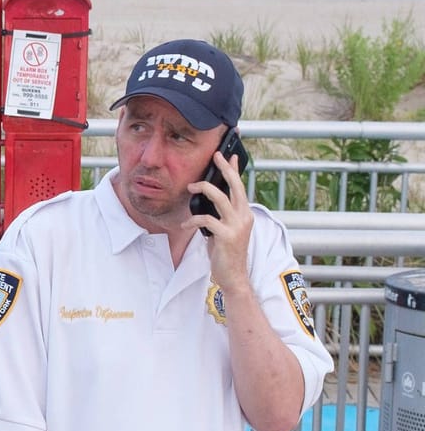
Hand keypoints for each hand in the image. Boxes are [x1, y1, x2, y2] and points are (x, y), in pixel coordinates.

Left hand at [187, 149, 253, 288]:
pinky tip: (186, 223)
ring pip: (221, 198)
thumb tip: (208, 200)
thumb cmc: (226, 252)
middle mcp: (244, 216)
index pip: (240, 187)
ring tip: (191, 187)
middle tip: (216, 156)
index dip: (235, 170)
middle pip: (235, 186)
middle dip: (225, 169)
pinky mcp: (226, 236)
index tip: (229, 155)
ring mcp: (236, 226)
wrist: (233, 275)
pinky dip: (194, 219)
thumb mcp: (225, 229)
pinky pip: (206, 220)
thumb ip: (221, 214)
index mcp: (244, 213)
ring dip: (204, 189)